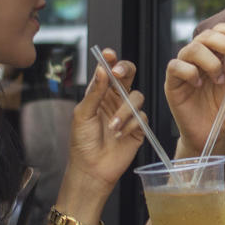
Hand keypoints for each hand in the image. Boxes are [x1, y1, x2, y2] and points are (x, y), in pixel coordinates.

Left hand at [65, 49, 145, 188]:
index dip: (110, 60)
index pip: (107, 71)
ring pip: (136, 97)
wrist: (92, 169)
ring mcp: (128, 113)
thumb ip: (94, 92)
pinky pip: (142, 117)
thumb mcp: (83, 114)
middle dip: (125, 71)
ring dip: (124, 111)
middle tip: (119, 74)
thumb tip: (102, 70)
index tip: (109, 55)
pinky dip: (130, 125)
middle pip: (128, 76)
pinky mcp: (139, 127)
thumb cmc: (82, 143)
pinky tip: (120, 135)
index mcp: (100, 94)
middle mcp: (115, 100)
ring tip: (112, 126)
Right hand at [164, 23, 224, 155]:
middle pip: (206, 35)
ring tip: (219, 80)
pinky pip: (175, 66)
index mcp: (216, 54)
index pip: (220, 31)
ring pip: (191, 49)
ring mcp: (185, 68)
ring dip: (210, 62)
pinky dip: (189, 72)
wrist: (215, 133)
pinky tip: (199, 85)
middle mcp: (199, 58)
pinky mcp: (172, 82)